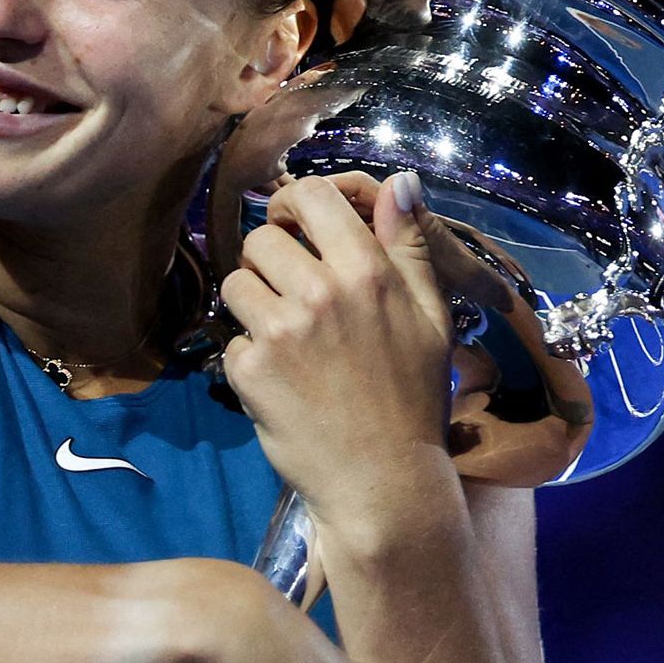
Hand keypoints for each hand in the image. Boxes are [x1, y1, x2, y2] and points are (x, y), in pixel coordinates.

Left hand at [217, 170, 458, 527]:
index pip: (311, 197)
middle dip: (270, 260)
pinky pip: (231, 339)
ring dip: (252, 303)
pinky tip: (283, 382)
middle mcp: (322, 292)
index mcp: (369, 272)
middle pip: (262, 238)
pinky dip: (249, 359)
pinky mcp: (251, 370)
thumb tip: (400, 180)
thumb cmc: (413, 400)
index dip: (294, 205)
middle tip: (291, 294)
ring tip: (285, 338)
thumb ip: (410, 245)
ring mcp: (282, 331)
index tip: (296, 228)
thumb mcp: (432, 317)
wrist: (383, 482)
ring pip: (236, 283)